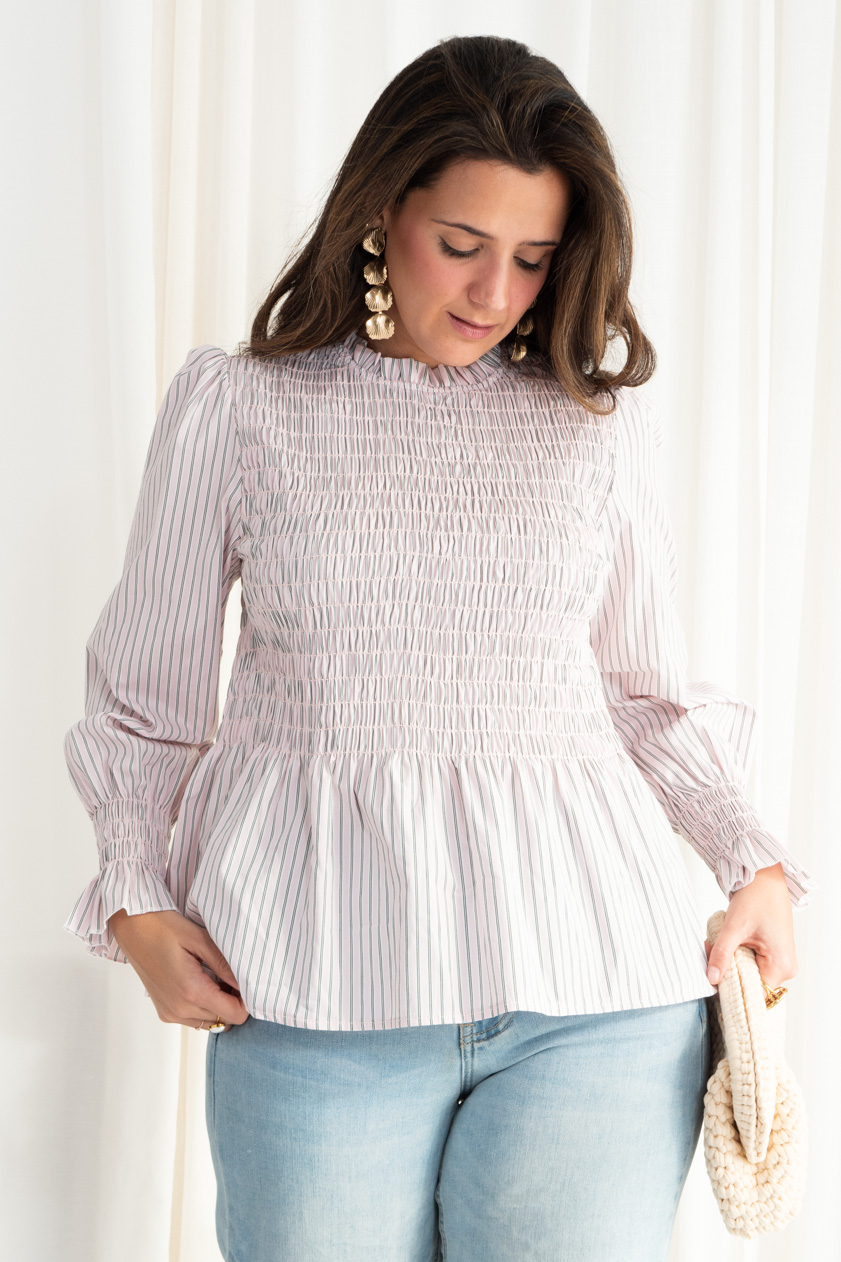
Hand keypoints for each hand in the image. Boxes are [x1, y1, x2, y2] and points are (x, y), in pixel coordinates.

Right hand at [107, 908, 248, 1031]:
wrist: (132, 927)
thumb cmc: (163, 927)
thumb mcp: (200, 939)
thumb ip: (225, 965)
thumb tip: (247, 984)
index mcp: (191, 992)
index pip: (234, 1015)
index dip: (247, 1001)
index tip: (248, 981)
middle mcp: (179, 1009)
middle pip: (224, 1020)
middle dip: (234, 1001)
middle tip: (232, 974)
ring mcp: (170, 1013)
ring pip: (210, 1022)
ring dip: (219, 1005)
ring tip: (216, 976)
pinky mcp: (164, 1011)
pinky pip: (194, 1019)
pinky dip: (204, 1006)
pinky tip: (202, 982)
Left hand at [703, 862, 796, 989]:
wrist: (765, 878)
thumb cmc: (756, 898)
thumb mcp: (734, 927)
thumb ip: (722, 954)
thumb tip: (712, 978)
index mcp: (780, 966)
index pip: (754, 993)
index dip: (730, 986)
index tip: (712, 974)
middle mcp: (785, 968)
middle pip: (750, 983)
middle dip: (726, 970)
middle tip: (709, 949)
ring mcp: (781, 961)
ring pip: (748, 972)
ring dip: (730, 961)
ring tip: (716, 942)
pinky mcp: (774, 954)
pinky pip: (752, 963)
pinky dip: (736, 955)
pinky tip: (727, 941)